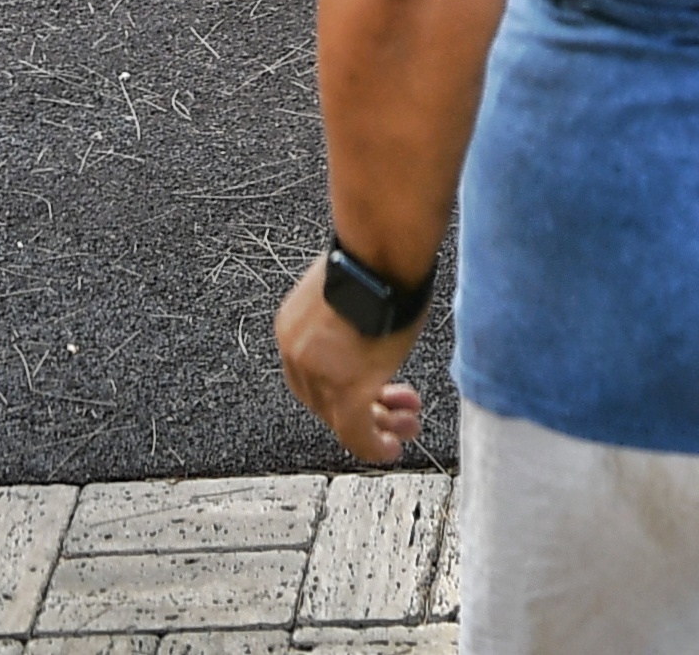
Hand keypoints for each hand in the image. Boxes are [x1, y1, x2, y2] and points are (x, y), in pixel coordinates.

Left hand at [276, 258, 423, 466]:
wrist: (381, 250)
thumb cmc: (376, 255)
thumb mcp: (351, 290)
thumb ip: (347, 317)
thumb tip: (369, 316)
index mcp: (293, 327)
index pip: (311, 372)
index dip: (343, 382)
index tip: (373, 388)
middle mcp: (298, 354)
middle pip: (324, 398)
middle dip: (365, 407)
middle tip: (396, 411)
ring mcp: (321, 374)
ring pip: (342, 418)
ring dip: (377, 426)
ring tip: (404, 429)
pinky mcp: (348, 390)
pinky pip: (356, 432)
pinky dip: (374, 445)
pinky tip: (392, 448)